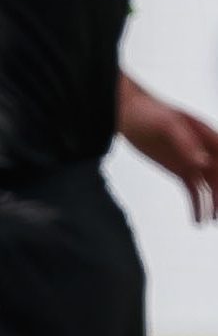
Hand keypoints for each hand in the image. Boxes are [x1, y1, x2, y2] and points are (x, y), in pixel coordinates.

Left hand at [118, 77, 217, 223]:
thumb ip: (186, 143)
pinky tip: (198, 221)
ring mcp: (194, 162)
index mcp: (210, 137)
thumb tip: (204, 163)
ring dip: (214, 206)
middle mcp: (207, 151)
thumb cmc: (149, 112)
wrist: (127, 113)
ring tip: (211, 223)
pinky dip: (197, 206)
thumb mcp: (167, 124)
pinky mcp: (181, 170)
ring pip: (211, 188)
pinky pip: (194, 191)